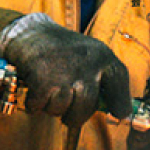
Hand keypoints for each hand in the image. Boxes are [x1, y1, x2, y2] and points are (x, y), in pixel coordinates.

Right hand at [0, 13, 132, 126]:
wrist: (29, 33)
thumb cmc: (62, 52)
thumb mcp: (90, 56)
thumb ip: (103, 81)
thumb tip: (120, 114)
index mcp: (103, 56)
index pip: (119, 82)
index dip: (121, 103)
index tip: (119, 115)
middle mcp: (87, 63)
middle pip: (87, 107)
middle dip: (75, 115)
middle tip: (67, 110)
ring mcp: (65, 71)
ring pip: (61, 109)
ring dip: (51, 107)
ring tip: (49, 92)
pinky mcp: (43, 79)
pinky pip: (40, 106)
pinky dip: (34, 104)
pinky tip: (35, 92)